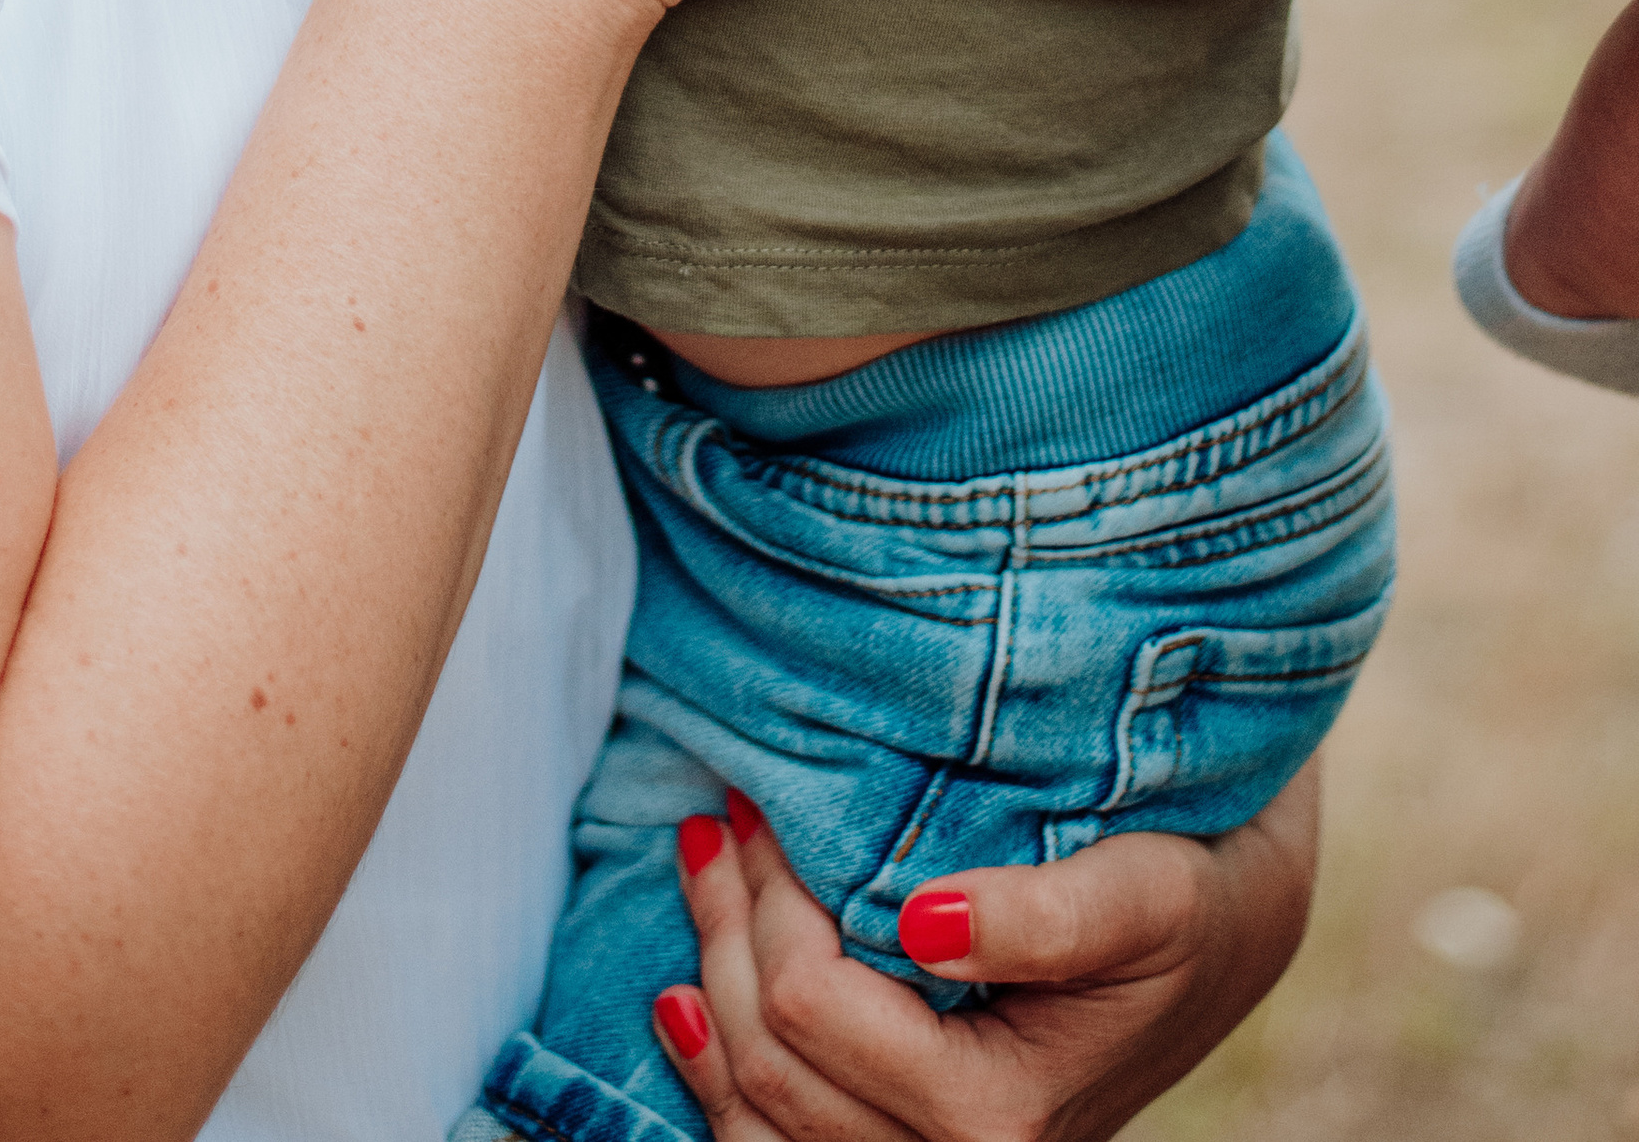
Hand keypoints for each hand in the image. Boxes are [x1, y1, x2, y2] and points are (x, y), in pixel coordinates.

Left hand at [648, 772, 1317, 1141]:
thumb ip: (1045, 917)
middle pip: (768, 1063)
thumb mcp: (1147, 893)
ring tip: (702, 870)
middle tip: (723, 812)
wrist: (1224, 940)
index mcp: (1004, 1119)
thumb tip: (923, 919)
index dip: (770, 903)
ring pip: (754, 1116)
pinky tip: (687, 1002)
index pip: (810, 1012)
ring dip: (709, 982)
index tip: (761, 800)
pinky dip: (717, 1072)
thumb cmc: (1191, 898)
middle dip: (727, 926)